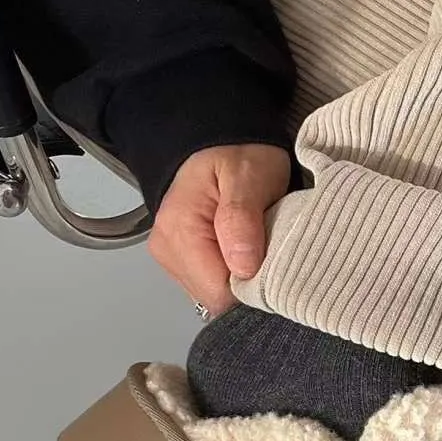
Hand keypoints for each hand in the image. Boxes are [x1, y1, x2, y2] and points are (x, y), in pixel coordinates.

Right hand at [148, 144, 290, 316]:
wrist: (222, 141)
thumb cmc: (237, 153)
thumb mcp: (249, 175)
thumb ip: (242, 219)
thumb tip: (243, 267)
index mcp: (180, 230)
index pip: (219, 293)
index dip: (252, 287)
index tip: (272, 263)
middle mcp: (169, 250)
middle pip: (217, 299)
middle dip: (248, 283)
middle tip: (266, 247)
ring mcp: (174, 258)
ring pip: (217, 296)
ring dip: (242, 279)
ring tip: (254, 244)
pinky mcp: (184, 262)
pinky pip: (214, 285)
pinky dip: (234, 273)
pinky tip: (243, 250)